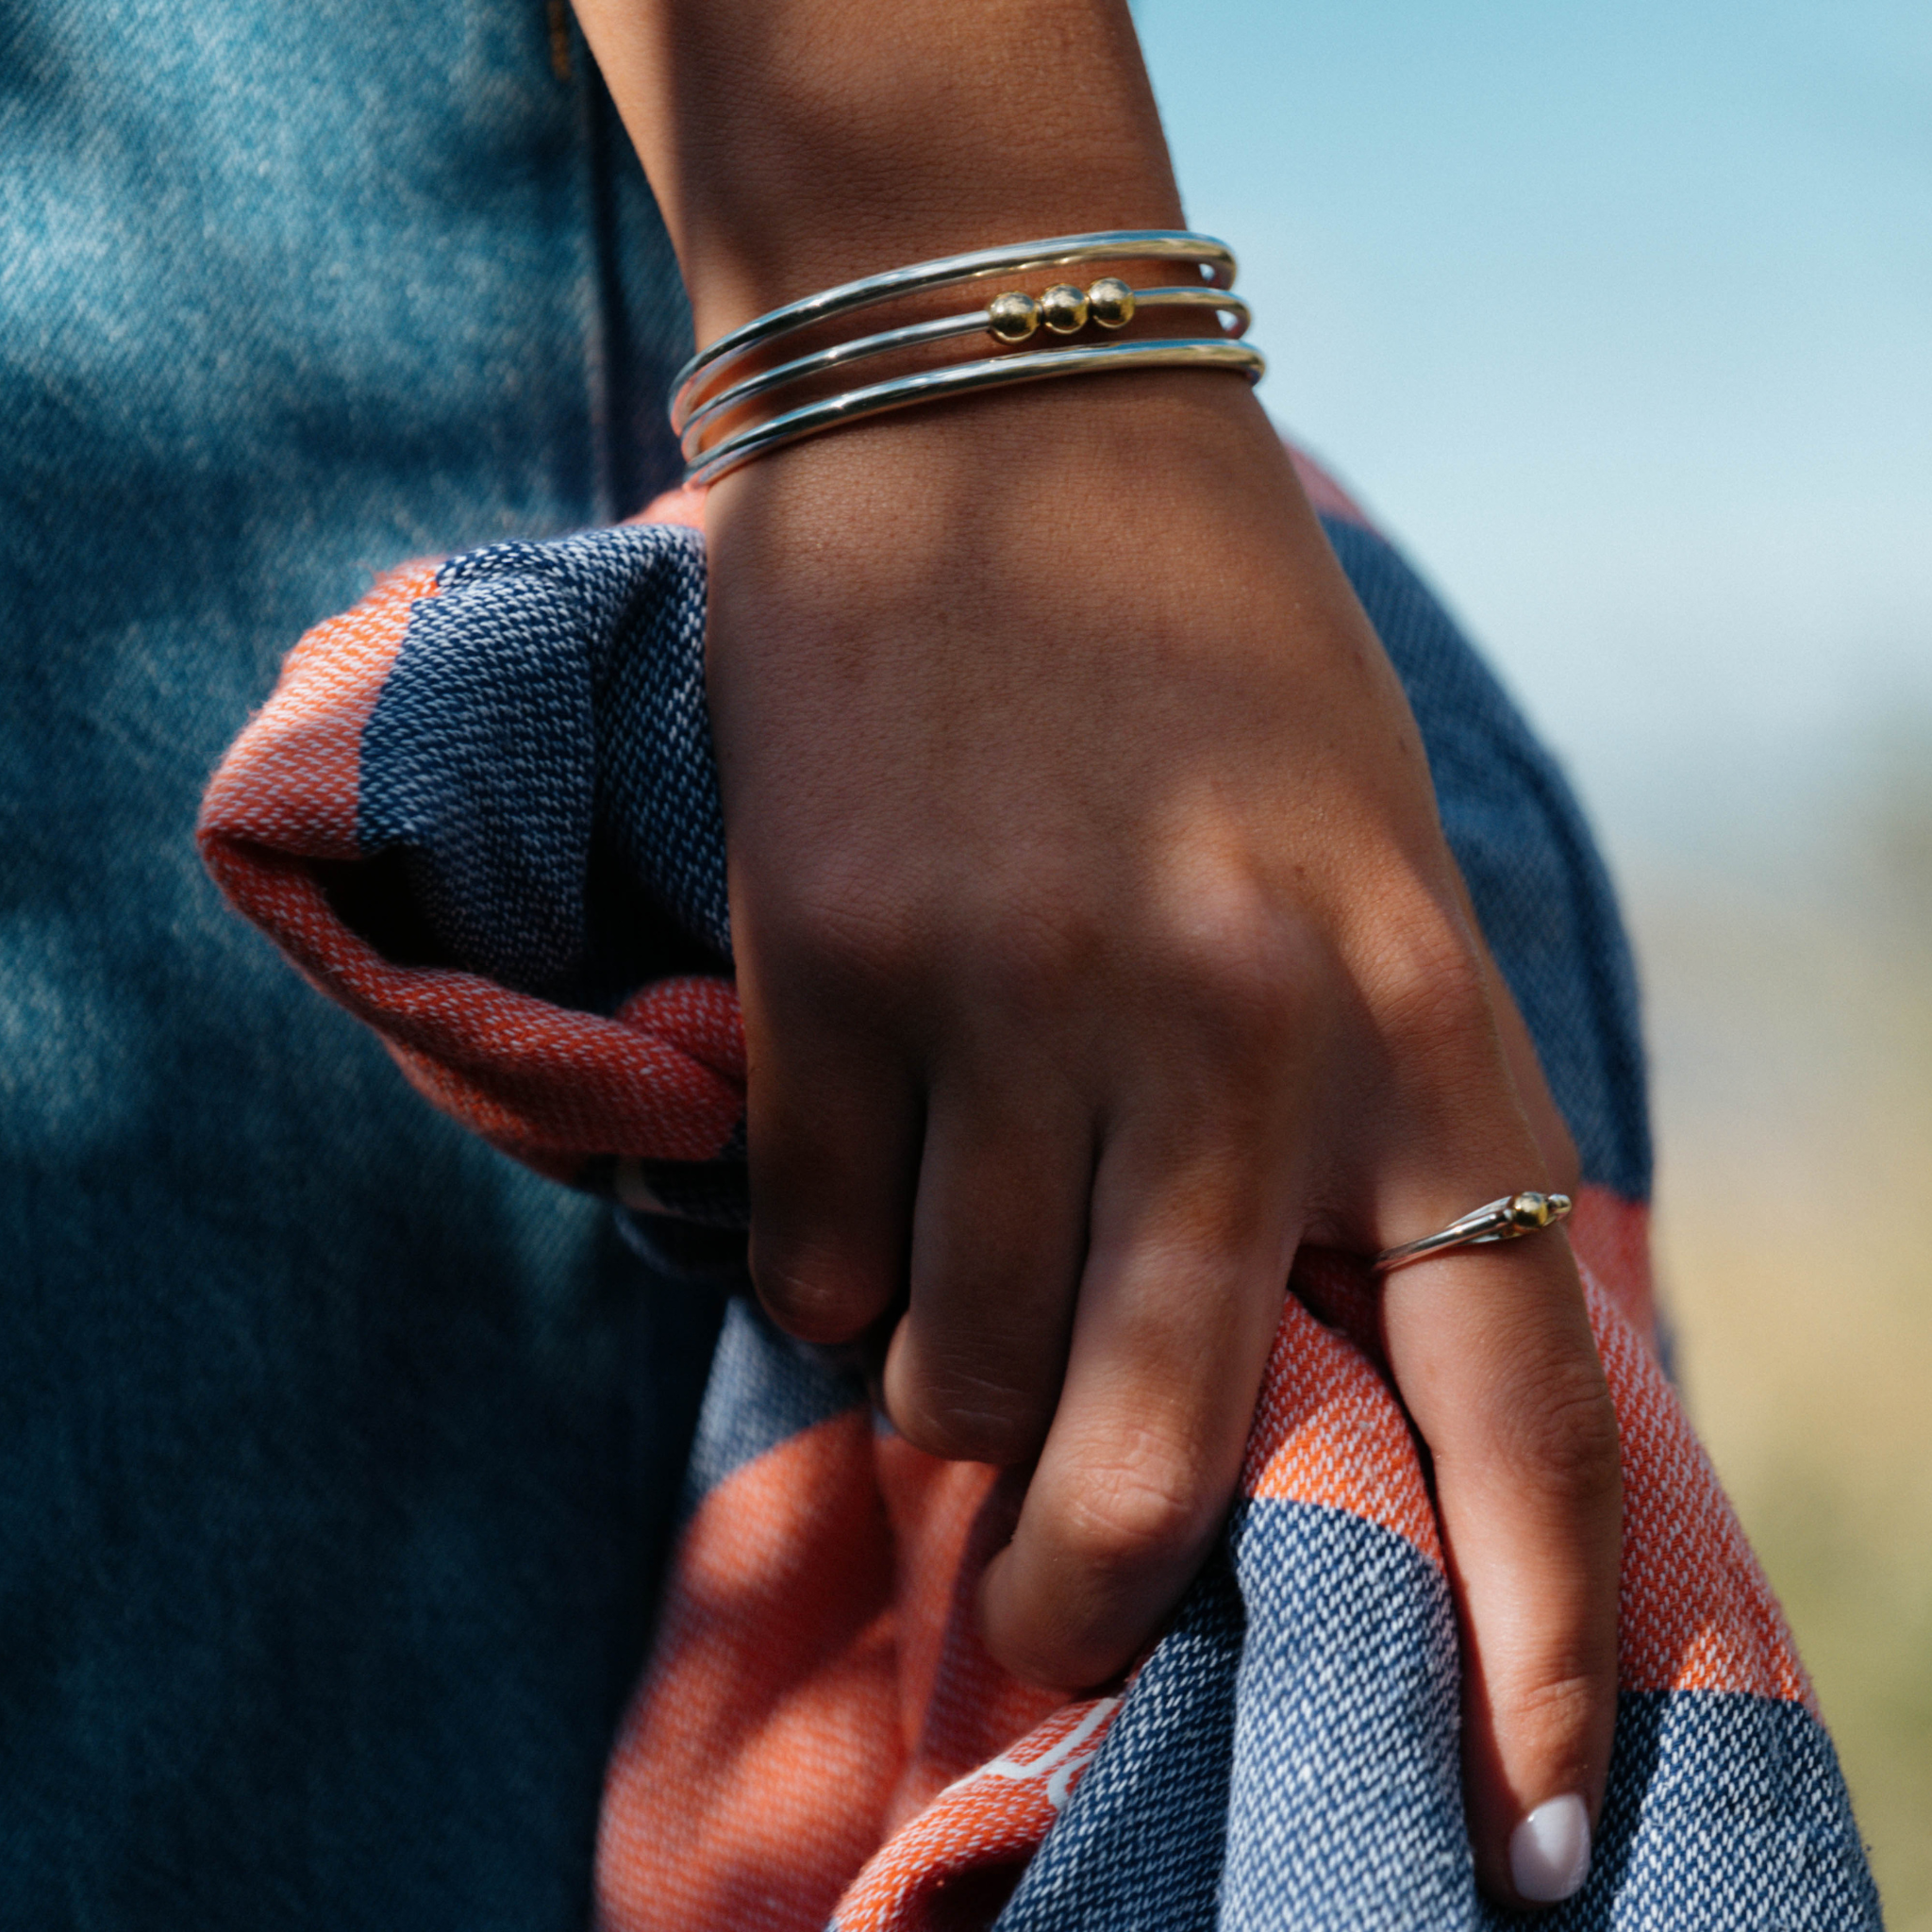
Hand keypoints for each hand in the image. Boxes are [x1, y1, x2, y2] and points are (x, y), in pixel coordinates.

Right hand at [700, 368, 1620, 1906]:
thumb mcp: (1346, 875)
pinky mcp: (835, 965)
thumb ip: (1339, 1114)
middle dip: (1091, 1590)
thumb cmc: (1202, 662)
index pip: (1511, 1393)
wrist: (1003, 402)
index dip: (1533, 1642)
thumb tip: (1262, 1376)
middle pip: (1152, 1459)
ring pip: (955, 1373)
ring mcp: (1020, 1001)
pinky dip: (835, 1255)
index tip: (1524, 1839)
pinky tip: (864, 1133)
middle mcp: (1230, 1033)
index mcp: (1409, 1015)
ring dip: (945, 1375)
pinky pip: (820, 1253)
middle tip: (1055, 1619)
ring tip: (952, 1251)